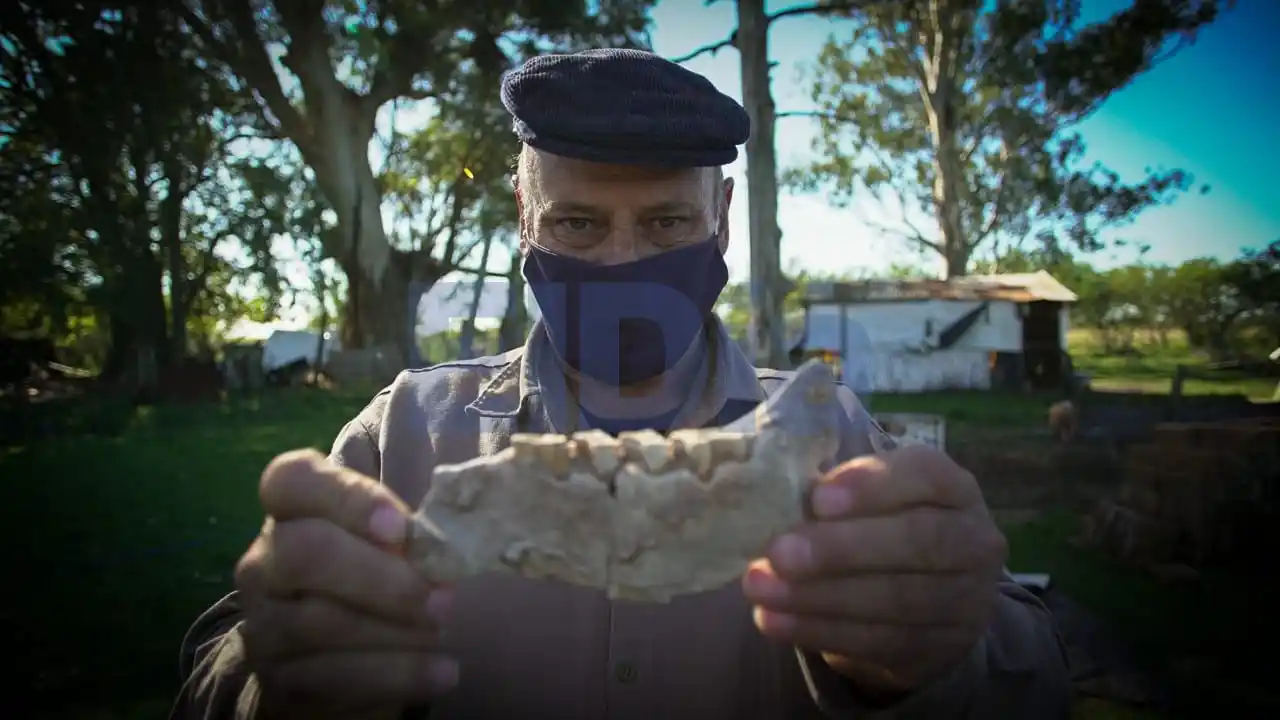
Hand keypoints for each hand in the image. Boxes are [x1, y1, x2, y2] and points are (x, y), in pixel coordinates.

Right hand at [236, 449, 458, 717]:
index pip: (292, 479)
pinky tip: (440, 671)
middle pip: (305, 553)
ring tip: (443, 631)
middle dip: (380, 576)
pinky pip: (333, 677)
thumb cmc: (378, 576)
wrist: (341, 661)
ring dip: (395, 630)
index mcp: (289, 509)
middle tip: (441, 596)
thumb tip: (444, 546)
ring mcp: (264, 624)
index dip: (349, 499)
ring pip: (320, 622)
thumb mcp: (391, 544)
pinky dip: (397, 674)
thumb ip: (408, 534)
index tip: (401, 528)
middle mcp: (264, 562)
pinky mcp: (279, 681)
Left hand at [742, 444, 1006, 694]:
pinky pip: (879, 640)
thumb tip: (771, 498)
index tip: (819, 498)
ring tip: (761, 589)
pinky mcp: (940, 648)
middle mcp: (973, 540)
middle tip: (779, 553)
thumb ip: (834, 493)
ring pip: (895, 598)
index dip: (873, 485)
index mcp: (953, 487)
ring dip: (819, 596)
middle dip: (841, 548)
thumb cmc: (882, 528)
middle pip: (916, 541)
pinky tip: (776, 621)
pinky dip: (820, 631)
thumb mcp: (869, 500)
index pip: (925, 474)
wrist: (928, 604)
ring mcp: (965, 599)